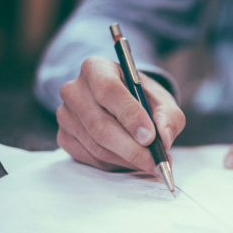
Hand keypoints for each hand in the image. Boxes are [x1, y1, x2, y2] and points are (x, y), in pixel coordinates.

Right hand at [56, 56, 184, 172]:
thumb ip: (168, 117)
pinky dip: (115, 164)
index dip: (130, 116)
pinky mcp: (64, 137)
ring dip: (127, 159)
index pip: (108, 90)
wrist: (124, 104)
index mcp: (96, 68)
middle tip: (156, 162)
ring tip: (150, 163)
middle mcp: (74, 89)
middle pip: (100, 125)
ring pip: (96, 146)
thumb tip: (164, 138)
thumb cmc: (142, 99)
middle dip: (132, 148)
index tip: (150, 137)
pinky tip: (131, 160)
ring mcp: (65, 115)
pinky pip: (90, 158)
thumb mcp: (162, 101)